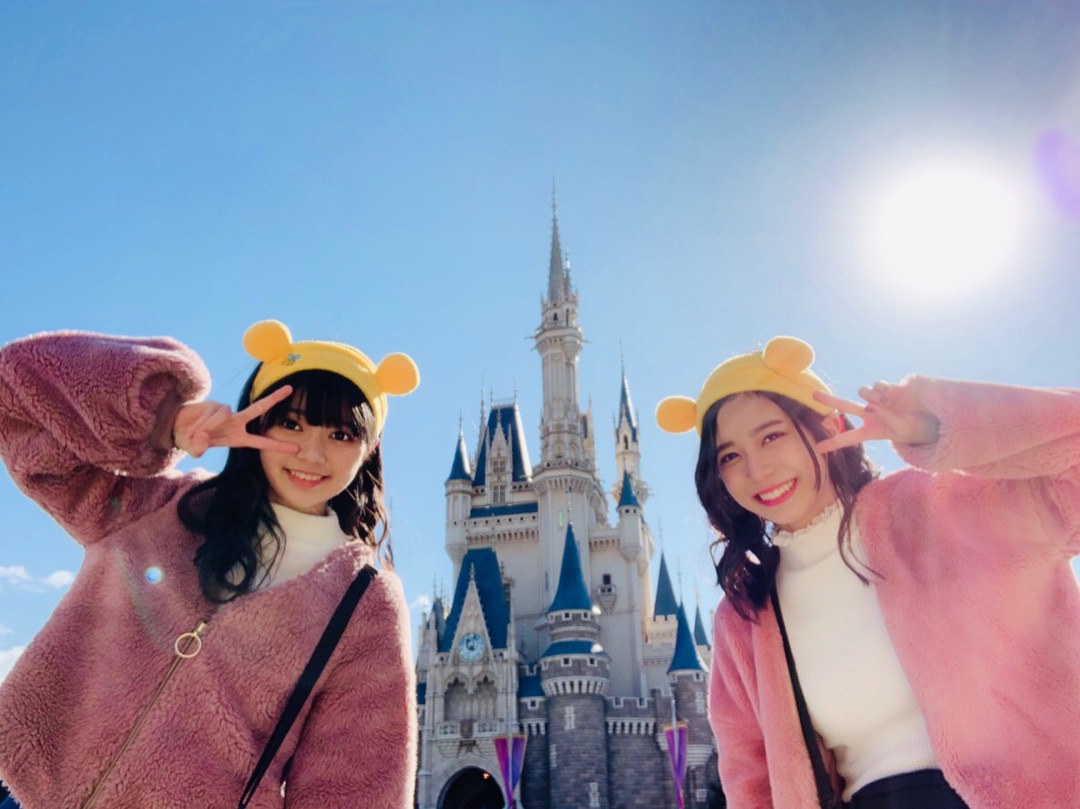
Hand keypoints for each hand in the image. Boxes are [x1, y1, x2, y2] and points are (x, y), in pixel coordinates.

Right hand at [172, 385, 300, 458]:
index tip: (296, 449)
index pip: (261, 442)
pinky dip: (202, 422)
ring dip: (208, 427)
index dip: (277, 446)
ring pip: (224, 415)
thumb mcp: (195, 449)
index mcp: (238, 438)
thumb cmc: (191, 440)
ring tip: (196, 434)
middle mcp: (236, 422)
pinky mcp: (215, 404)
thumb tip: (202, 438)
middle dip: (273, 398)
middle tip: (290, 388)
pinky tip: (194, 425)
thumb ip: (198, 448)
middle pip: (258, 408)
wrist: (177, 426)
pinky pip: (212, 413)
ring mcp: (226, 412)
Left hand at [813, 381, 939, 453]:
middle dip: (828, 400)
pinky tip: (891, 394)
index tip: (818, 449)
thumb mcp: (898, 429)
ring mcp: (878, 400)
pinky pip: (877, 385)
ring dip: (870, 396)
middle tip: (812, 394)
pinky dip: (881, 390)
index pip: (848, 438)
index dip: (833, 443)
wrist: (931, 420)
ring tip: (885, 402)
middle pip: (845, 406)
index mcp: (871, 430)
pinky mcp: (888, 389)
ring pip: (862, 392)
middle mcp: (871, 414)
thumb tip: (872, 401)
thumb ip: (884, 416)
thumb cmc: (913, 430)